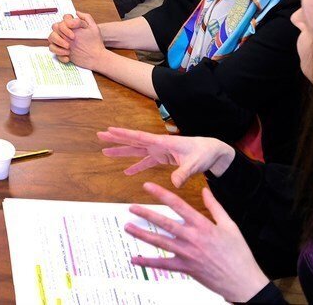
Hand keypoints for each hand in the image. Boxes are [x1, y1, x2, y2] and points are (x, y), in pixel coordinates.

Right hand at [47, 12, 107, 68]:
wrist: (95, 57)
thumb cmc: (95, 43)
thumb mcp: (93, 28)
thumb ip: (86, 18)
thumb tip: (76, 12)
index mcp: (73, 26)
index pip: (64, 19)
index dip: (67, 24)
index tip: (73, 31)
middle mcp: (66, 32)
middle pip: (55, 27)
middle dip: (61, 34)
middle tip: (71, 41)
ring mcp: (62, 41)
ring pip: (51, 38)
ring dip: (58, 43)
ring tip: (68, 49)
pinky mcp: (61, 51)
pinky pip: (53, 50)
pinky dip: (60, 54)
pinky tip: (68, 57)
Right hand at [97, 127, 235, 186]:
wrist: (213, 152)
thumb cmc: (204, 153)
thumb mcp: (195, 163)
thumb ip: (183, 173)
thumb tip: (174, 183)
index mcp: (163, 142)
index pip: (140, 137)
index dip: (124, 134)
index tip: (109, 130)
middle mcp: (158, 145)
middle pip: (133, 141)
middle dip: (116, 139)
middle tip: (100, 135)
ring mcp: (160, 151)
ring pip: (136, 150)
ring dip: (122, 151)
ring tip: (106, 152)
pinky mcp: (163, 158)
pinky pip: (146, 162)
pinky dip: (136, 166)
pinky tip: (127, 172)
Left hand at [125, 183, 268, 302]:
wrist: (244, 281)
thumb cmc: (239, 253)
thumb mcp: (230, 226)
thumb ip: (215, 207)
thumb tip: (205, 190)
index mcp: (203, 225)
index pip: (178, 205)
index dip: (161, 193)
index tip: (147, 186)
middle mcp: (193, 238)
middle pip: (164, 223)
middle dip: (146, 214)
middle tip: (130, 208)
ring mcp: (188, 254)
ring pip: (160, 242)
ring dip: (142, 234)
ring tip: (127, 227)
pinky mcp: (186, 268)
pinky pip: (163, 264)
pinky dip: (147, 262)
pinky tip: (134, 259)